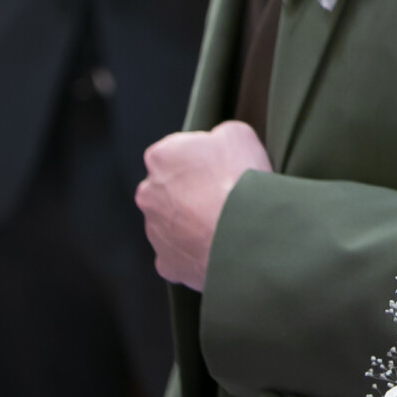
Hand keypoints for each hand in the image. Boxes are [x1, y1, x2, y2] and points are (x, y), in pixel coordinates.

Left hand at [136, 121, 272, 289]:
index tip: (223, 167)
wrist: (247, 234)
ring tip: (226, 224)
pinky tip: (217, 246)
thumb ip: (219, 134)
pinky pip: (178, 254)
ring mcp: (154, 230)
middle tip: (225, 196)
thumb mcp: (239, 134)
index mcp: (161, 157)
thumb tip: (219, 142)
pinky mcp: (166, 262)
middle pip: (171, 189)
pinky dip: (195, 251)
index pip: (178, 153)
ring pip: (173, 223)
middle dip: (193, 192)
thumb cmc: (242, 180)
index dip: (204, 160)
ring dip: (193, 222)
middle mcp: (148, 193)